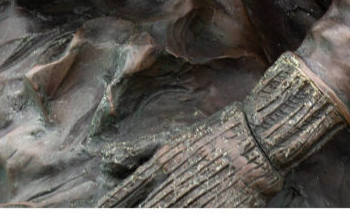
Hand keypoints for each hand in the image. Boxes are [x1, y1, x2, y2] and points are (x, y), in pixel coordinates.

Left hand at [98, 103, 282, 207]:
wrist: (255, 141)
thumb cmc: (214, 135)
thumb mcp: (172, 139)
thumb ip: (138, 152)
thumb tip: (107, 161)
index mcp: (160, 167)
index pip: (124, 194)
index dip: (109, 207)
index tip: (94, 214)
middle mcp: (172, 187)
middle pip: (142, 212)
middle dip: (127, 218)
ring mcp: (192, 203)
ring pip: (162, 215)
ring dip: (151, 216)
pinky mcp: (213, 213)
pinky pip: (189, 220)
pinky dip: (178, 216)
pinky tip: (175, 215)